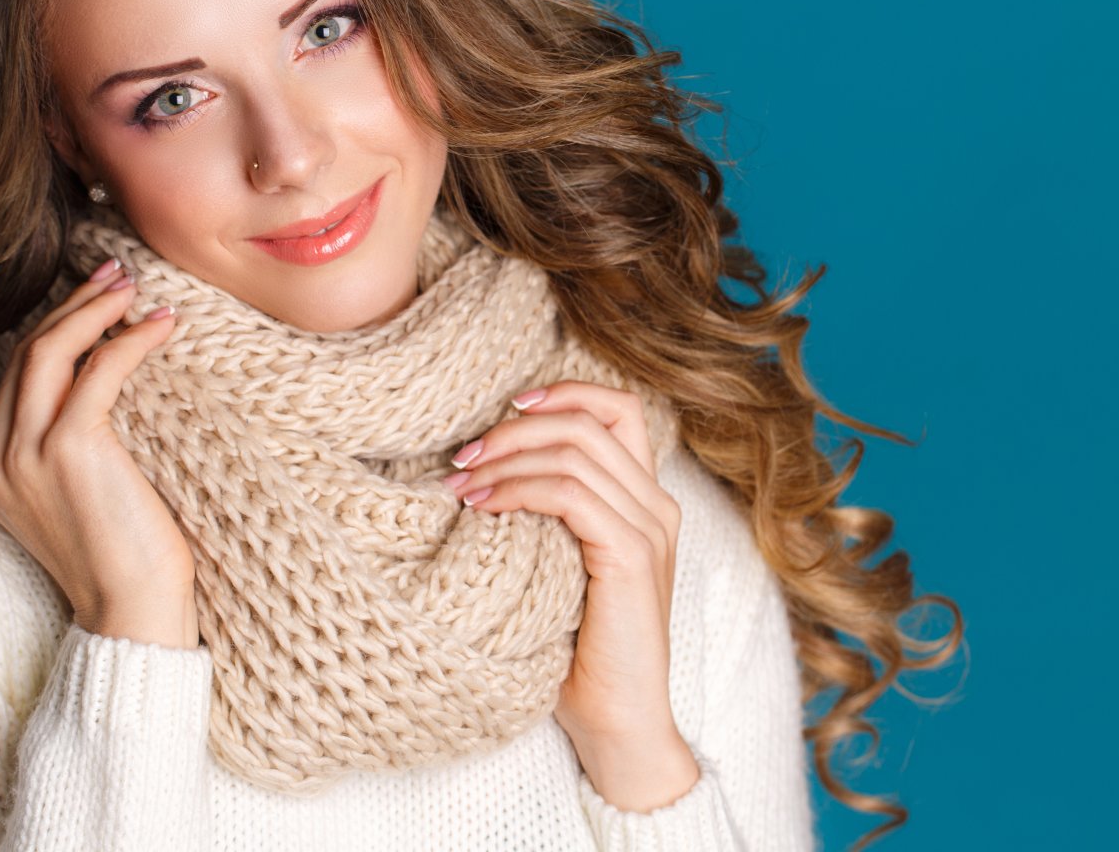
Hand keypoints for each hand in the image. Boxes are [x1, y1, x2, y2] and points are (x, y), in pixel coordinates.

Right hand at [0, 257, 197, 647]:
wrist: (132, 614)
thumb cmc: (123, 558)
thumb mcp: (79, 495)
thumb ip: (68, 443)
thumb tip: (101, 382)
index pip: (16, 375)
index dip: (55, 326)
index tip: (95, 296)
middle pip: (27, 353)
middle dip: (72, 305)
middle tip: (115, 274)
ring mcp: (25, 454)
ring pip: (49, 351)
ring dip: (94, 310)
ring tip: (133, 286)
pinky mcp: (68, 449)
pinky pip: (98, 371)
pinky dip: (129, 339)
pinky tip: (161, 324)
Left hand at [442, 380, 699, 807]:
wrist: (620, 726)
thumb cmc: (579, 655)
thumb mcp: (562, 567)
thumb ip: (549, 517)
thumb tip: (479, 468)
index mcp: (647, 502)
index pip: (620, 408)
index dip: (565, 393)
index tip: (507, 409)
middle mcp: (657, 507)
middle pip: (587, 421)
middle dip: (515, 429)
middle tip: (463, 457)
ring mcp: (650, 530)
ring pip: (575, 450)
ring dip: (507, 458)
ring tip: (460, 484)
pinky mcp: (632, 558)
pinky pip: (571, 494)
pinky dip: (520, 490)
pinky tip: (484, 507)